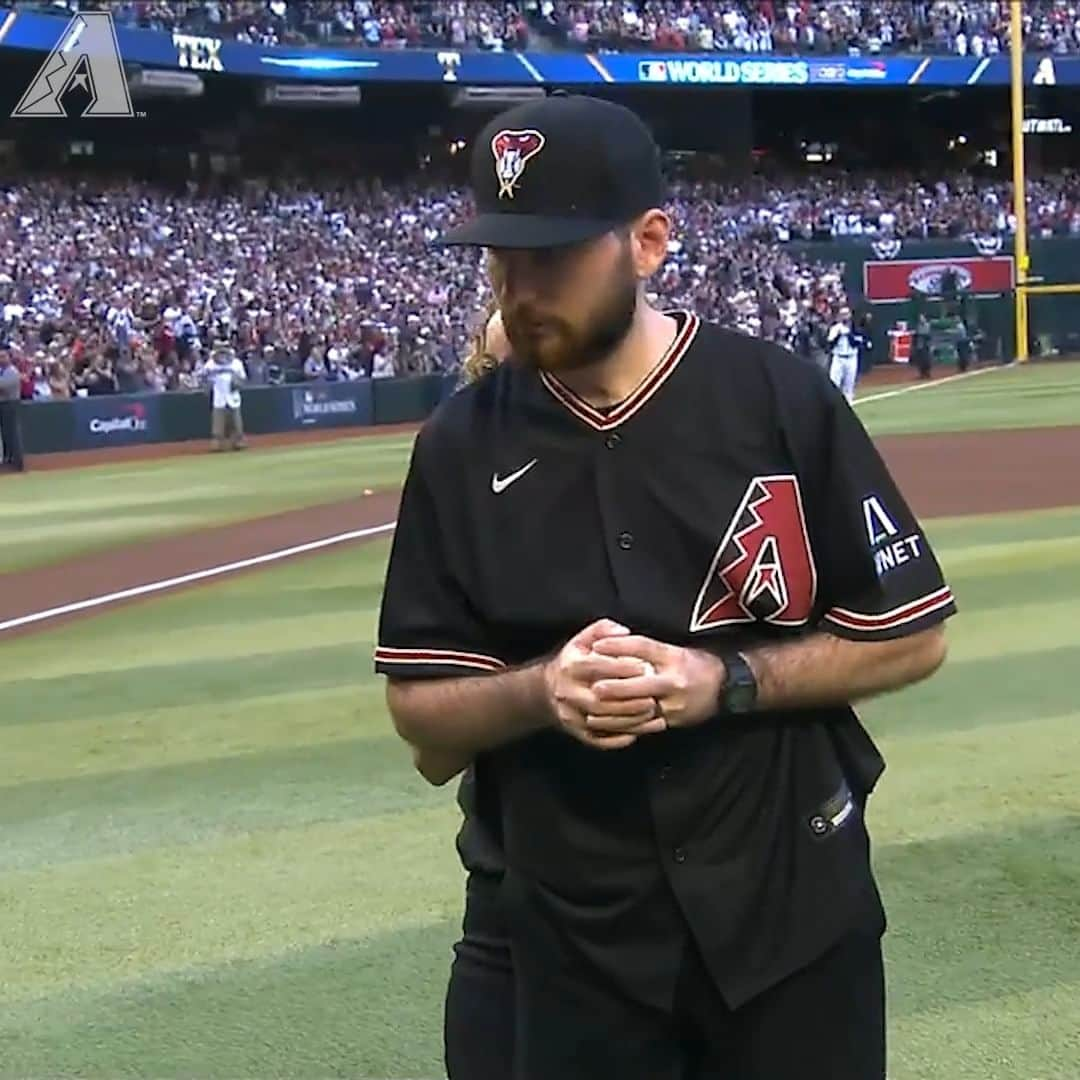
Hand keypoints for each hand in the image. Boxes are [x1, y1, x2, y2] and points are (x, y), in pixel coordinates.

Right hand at [542, 619, 667, 750]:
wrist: (549, 690)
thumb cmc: (575, 661)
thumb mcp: (583, 639)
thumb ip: (603, 630)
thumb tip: (624, 632)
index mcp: (570, 666)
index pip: (597, 666)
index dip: (622, 667)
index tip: (646, 666)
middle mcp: (567, 692)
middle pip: (599, 699)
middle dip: (629, 699)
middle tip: (654, 696)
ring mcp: (570, 714)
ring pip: (601, 721)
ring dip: (629, 719)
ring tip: (653, 713)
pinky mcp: (576, 732)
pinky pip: (598, 739)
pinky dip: (619, 738)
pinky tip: (639, 731)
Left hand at [588, 635, 725, 731]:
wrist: (729, 687)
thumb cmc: (698, 664)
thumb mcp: (677, 650)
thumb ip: (649, 650)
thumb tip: (617, 644)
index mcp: (673, 656)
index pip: (642, 647)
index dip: (617, 646)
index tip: (596, 646)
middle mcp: (674, 679)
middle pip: (640, 681)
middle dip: (615, 686)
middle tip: (593, 687)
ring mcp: (675, 702)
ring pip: (641, 708)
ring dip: (616, 711)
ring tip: (594, 713)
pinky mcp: (674, 719)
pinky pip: (647, 724)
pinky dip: (627, 726)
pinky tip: (611, 726)